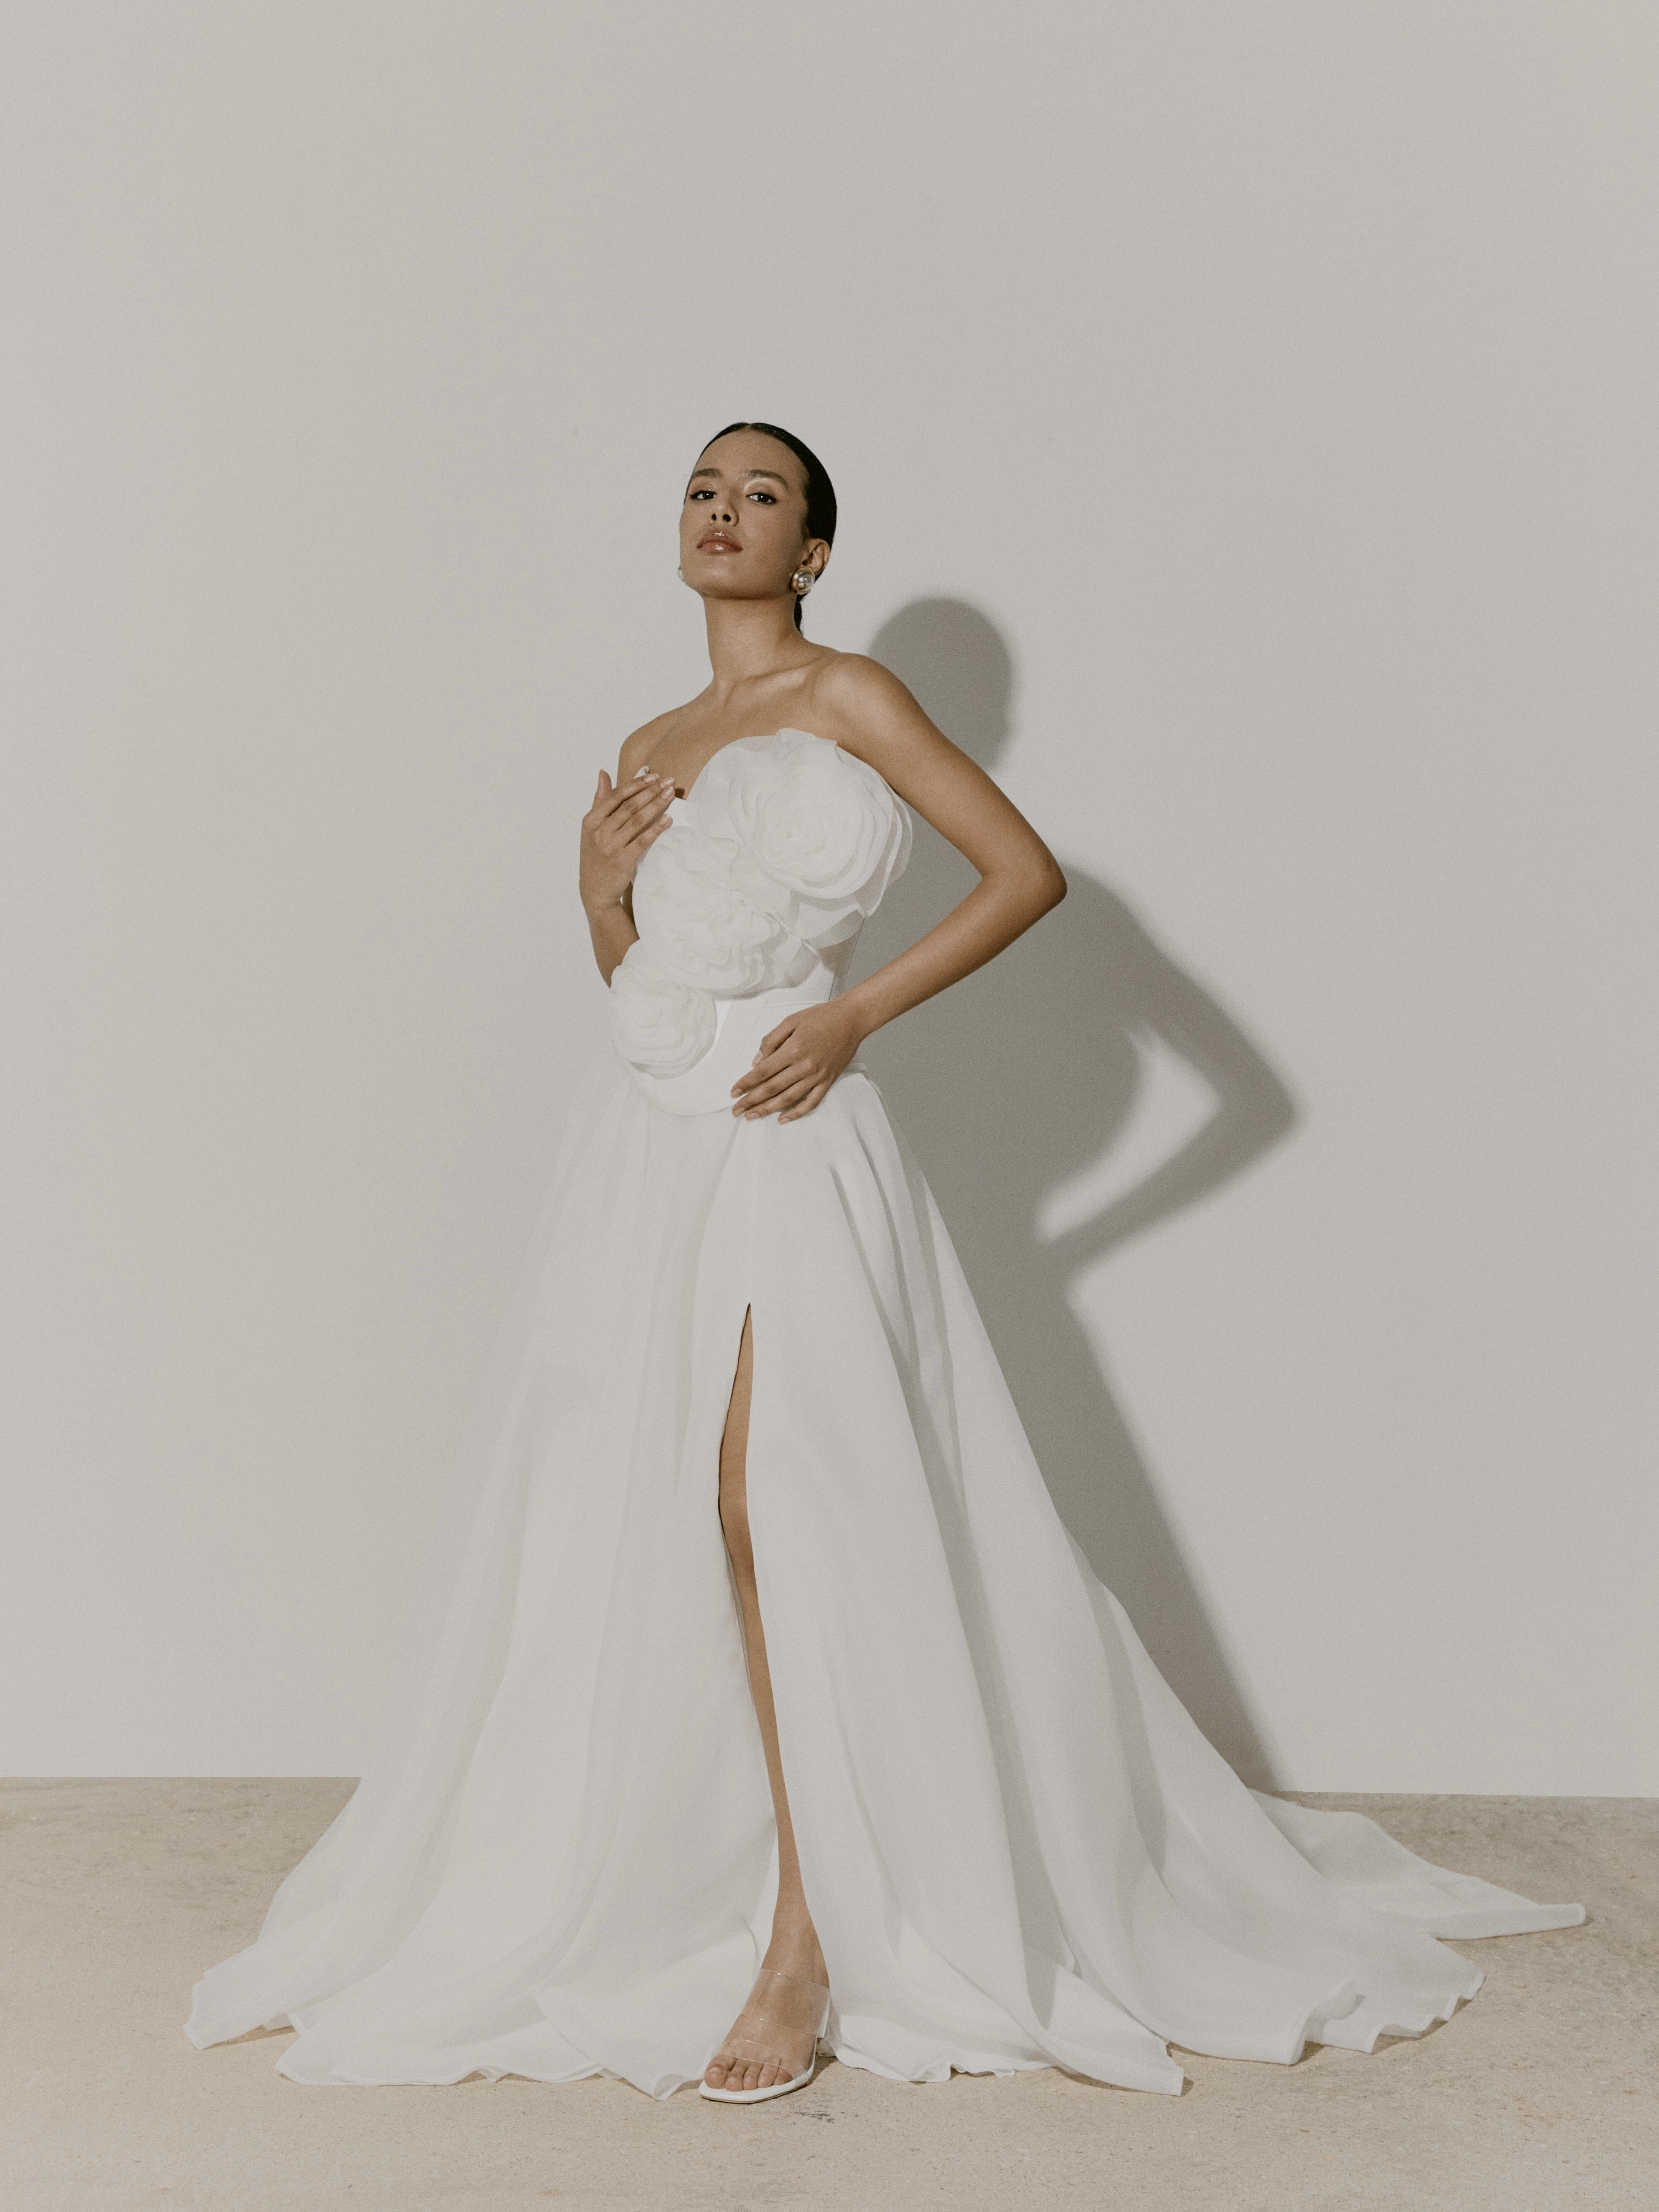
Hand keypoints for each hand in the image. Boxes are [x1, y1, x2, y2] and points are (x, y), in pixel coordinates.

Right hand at [580, 769, 675, 913]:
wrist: (595, 890)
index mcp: (591, 820)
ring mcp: (610, 847)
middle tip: (668, 781)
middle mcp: (599, 832)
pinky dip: (656, 829)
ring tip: (671, 795)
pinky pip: (643, 841)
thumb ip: (600, 800)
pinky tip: (668, 820)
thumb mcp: (592, 828)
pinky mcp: (622, 861)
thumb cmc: (596, 855)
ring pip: (637, 821)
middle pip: (629, 806)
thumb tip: (603, 773)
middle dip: (651, 792)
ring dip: (656, 806)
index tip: (654, 776)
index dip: (636, 784)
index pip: (616, 796)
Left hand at [730, 1000, 864, 1123]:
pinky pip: (811, 1102)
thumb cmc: (820, 1017)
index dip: (746, 1083)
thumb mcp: (790, 1021)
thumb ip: (771, 1041)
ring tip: (752, 1116)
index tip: (733, 1092)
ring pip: (788, 1098)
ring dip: (768, 1109)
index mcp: (792, 1049)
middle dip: (751, 1101)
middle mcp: (804, 1066)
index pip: (763, 1072)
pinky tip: (782, 1119)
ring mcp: (817, 1076)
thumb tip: (756, 1062)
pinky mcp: (828, 1081)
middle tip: (736, 1110)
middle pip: (772, 1088)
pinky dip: (796, 1113)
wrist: (851, 1019)